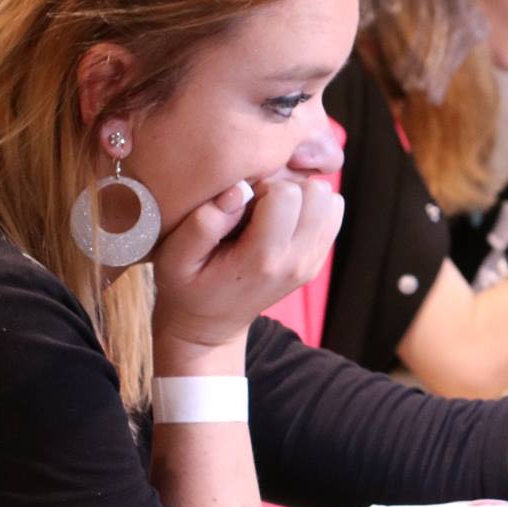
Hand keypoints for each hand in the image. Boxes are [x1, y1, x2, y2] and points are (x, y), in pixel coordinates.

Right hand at [151, 177, 344, 354]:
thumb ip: (202, 223)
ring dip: (302, 196)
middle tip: (257, 203)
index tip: (241, 200)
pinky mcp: (317, 259)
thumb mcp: (175, 259)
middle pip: (317, 193)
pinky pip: (332, 214)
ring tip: (270, 209)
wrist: (211, 322)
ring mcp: (312, 262)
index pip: (286, 195)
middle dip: (286, 186)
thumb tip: (238, 190)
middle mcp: (296, 261)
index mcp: (262, 259)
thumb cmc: (188, 285)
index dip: (262, 185)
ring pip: (330, 201)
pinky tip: (282, 218)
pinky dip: (311, 207)